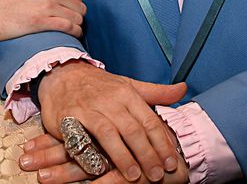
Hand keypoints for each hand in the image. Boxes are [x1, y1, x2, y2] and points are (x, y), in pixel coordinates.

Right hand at [0, 0, 85, 38]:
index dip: (75, 5)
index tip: (72, 13)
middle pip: (79, 6)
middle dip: (78, 16)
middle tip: (74, 24)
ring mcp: (47, 5)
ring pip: (77, 17)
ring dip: (78, 25)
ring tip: (75, 31)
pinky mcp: (41, 21)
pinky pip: (68, 27)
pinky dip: (75, 32)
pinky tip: (74, 36)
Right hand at [38, 60, 187, 181]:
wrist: (63, 74)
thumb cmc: (99, 85)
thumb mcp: (128, 85)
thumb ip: (155, 92)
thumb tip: (183, 89)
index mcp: (126, 92)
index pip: (149, 120)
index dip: (161, 142)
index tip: (171, 162)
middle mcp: (110, 99)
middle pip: (132, 129)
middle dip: (147, 154)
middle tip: (157, 175)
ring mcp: (89, 108)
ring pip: (110, 134)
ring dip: (123, 157)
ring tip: (134, 176)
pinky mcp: (69, 117)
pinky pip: (83, 138)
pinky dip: (92, 154)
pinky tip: (100, 169)